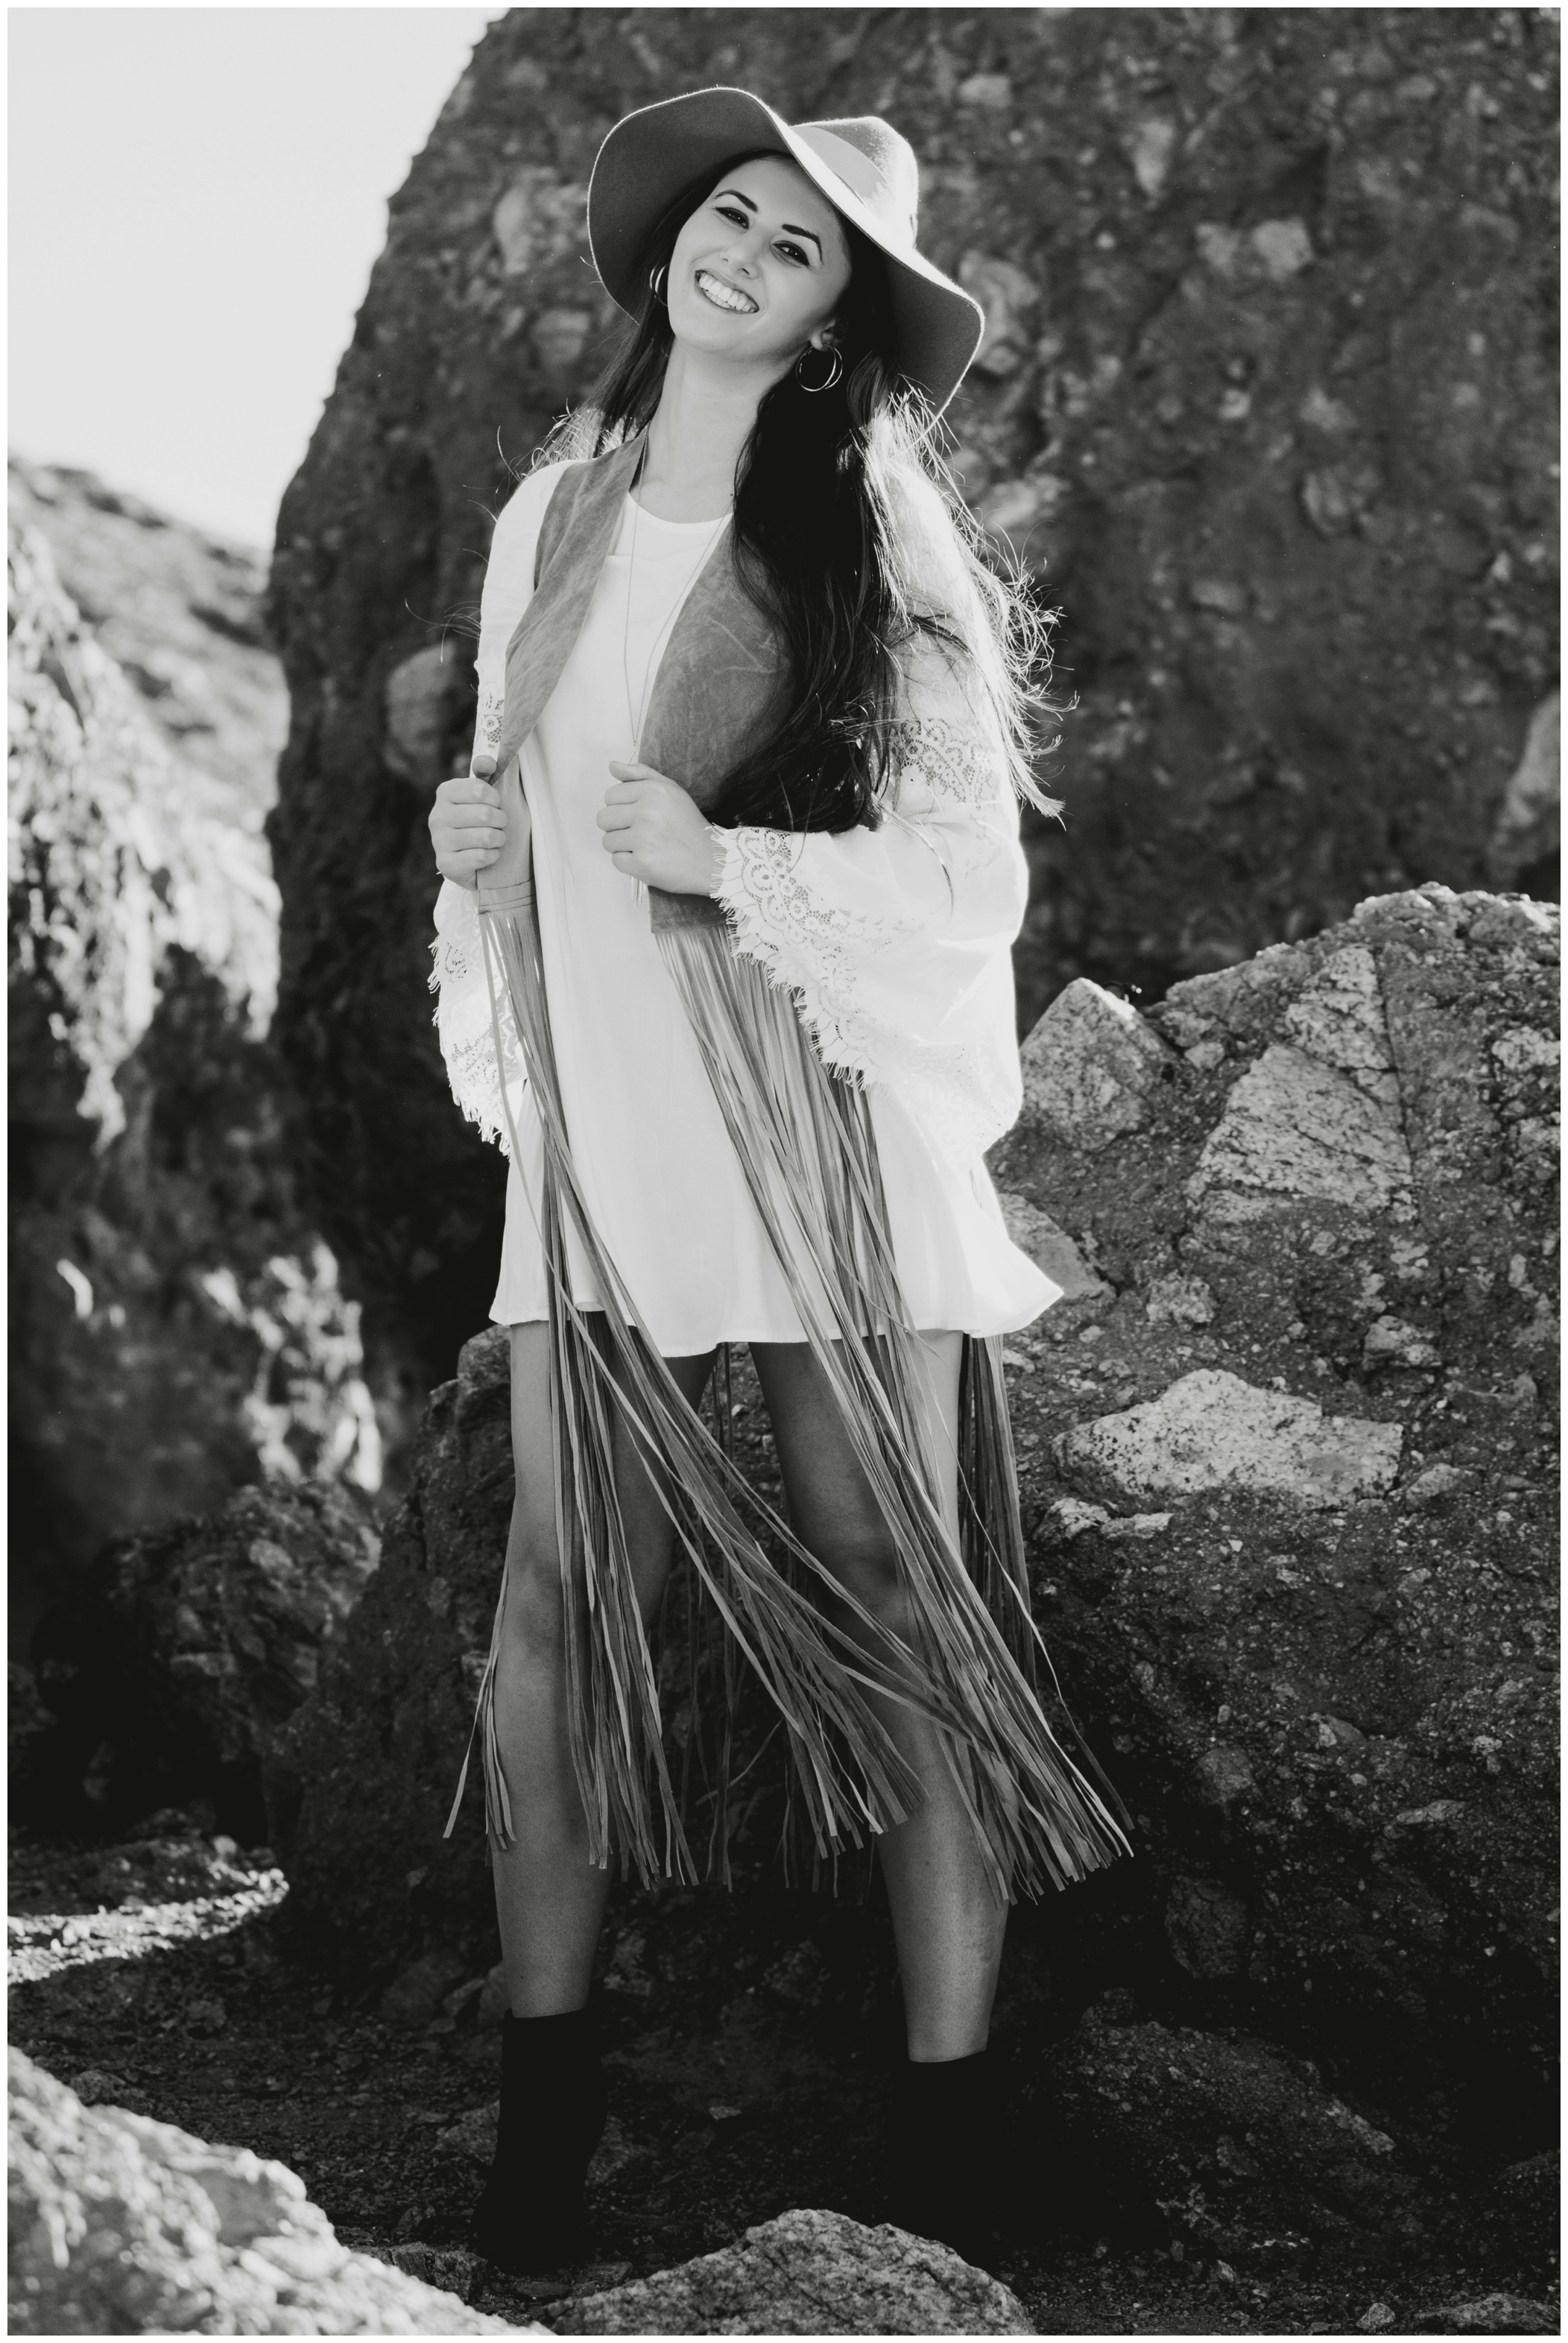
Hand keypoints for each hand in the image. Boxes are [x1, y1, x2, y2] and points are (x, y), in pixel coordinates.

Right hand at [428, 754, 528, 891]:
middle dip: (500, 821)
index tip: (495, 804)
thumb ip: (485, 774)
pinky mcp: (445, 864)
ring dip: (498, 839)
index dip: (496, 799)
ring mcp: (438, 841)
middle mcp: (437, 815)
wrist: (469, 860)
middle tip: (498, 825)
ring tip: (494, 839)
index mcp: (445, 792)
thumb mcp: (483, 795)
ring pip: (485, 837)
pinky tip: (487, 855)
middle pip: (485, 814)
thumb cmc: (479, 821)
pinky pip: (481, 857)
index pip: (480, 789)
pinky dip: (492, 856)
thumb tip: (486, 761)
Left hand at [597, 762, 718, 893]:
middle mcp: (647, 812)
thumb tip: (612, 766)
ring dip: (623, 846)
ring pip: (608, 841)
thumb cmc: (689, 826)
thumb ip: (641, 774)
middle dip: (618, 826)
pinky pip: (616, 861)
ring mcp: (644, 839)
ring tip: (646, 846)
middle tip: (640, 832)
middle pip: (604, 818)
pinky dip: (629, 863)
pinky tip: (648, 859)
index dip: (622, 807)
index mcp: (653, 791)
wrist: (711, 860)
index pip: (610, 796)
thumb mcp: (671, 790)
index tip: (638, 815)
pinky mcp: (642, 863)